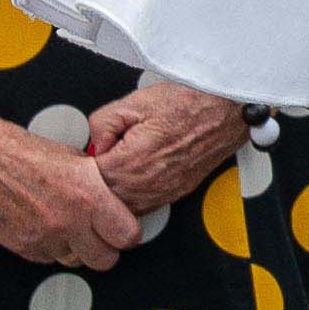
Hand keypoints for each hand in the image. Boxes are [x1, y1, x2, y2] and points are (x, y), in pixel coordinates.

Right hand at [0, 102, 143, 270]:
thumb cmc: (17, 149)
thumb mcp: (70, 157)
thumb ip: (95, 183)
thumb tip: (112, 197)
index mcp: (86, 194)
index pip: (128, 235)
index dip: (126, 231)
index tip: (121, 225)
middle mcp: (68, 221)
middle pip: (106, 260)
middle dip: (105, 247)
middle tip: (98, 231)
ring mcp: (44, 238)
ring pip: (77, 262)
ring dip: (76, 248)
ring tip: (66, 224)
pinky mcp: (23, 248)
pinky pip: (50, 259)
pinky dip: (51, 247)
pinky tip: (42, 223)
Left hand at [83, 82, 247, 211]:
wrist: (226, 108)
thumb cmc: (188, 101)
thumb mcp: (133, 101)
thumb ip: (101, 124)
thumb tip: (94, 142)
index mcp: (132, 161)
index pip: (90, 181)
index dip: (82, 169)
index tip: (82, 158)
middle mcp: (148, 183)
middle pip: (106, 200)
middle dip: (96, 184)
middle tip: (95, 163)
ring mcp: (164, 191)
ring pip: (125, 208)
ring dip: (116, 193)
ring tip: (115, 168)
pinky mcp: (177, 193)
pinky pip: (146, 206)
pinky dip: (135, 196)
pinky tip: (134, 177)